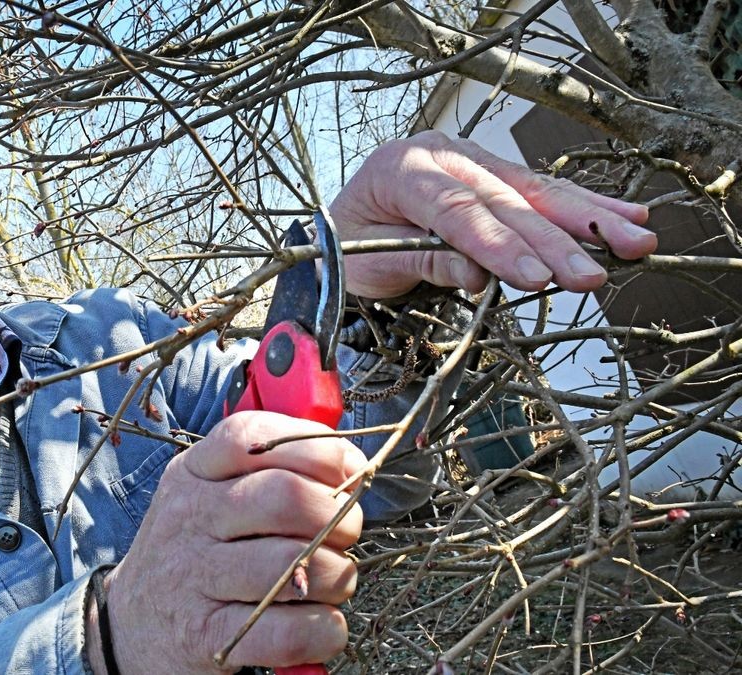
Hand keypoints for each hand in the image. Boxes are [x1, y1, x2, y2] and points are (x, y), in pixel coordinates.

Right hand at [99, 412, 365, 672]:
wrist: (130, 625)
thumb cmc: (191, 551)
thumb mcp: (207, 493)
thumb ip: (267, 470)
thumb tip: (350, 465)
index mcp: (194, 473)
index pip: (254, 438)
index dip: (317, 450)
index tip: (346, 472)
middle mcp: (190, 518)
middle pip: (285, 498)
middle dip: (338, 515)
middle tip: (345, 533)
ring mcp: (196, 578)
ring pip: (294, 565)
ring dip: (338, 576)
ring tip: (335, 581)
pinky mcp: (208, 636)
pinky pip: (287, 632)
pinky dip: (324, 629)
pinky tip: (324, 624)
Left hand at [332, 130, 656, 298]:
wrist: (336, 231)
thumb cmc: (346, 246)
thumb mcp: (369, 261)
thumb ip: (423, 262)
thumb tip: (479, 276)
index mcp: (399, 168)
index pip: (457, 209)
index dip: (499, 244)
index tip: (535, 275)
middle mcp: (439, 154)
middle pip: (504, 199)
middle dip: (555, 240)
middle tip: (592, 274)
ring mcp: (469, 159)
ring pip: (533, 190)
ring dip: (586, 220)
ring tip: (633, 241)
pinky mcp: (490, 173)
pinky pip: (538, 191)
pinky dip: (581, 208)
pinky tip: (623, 216)